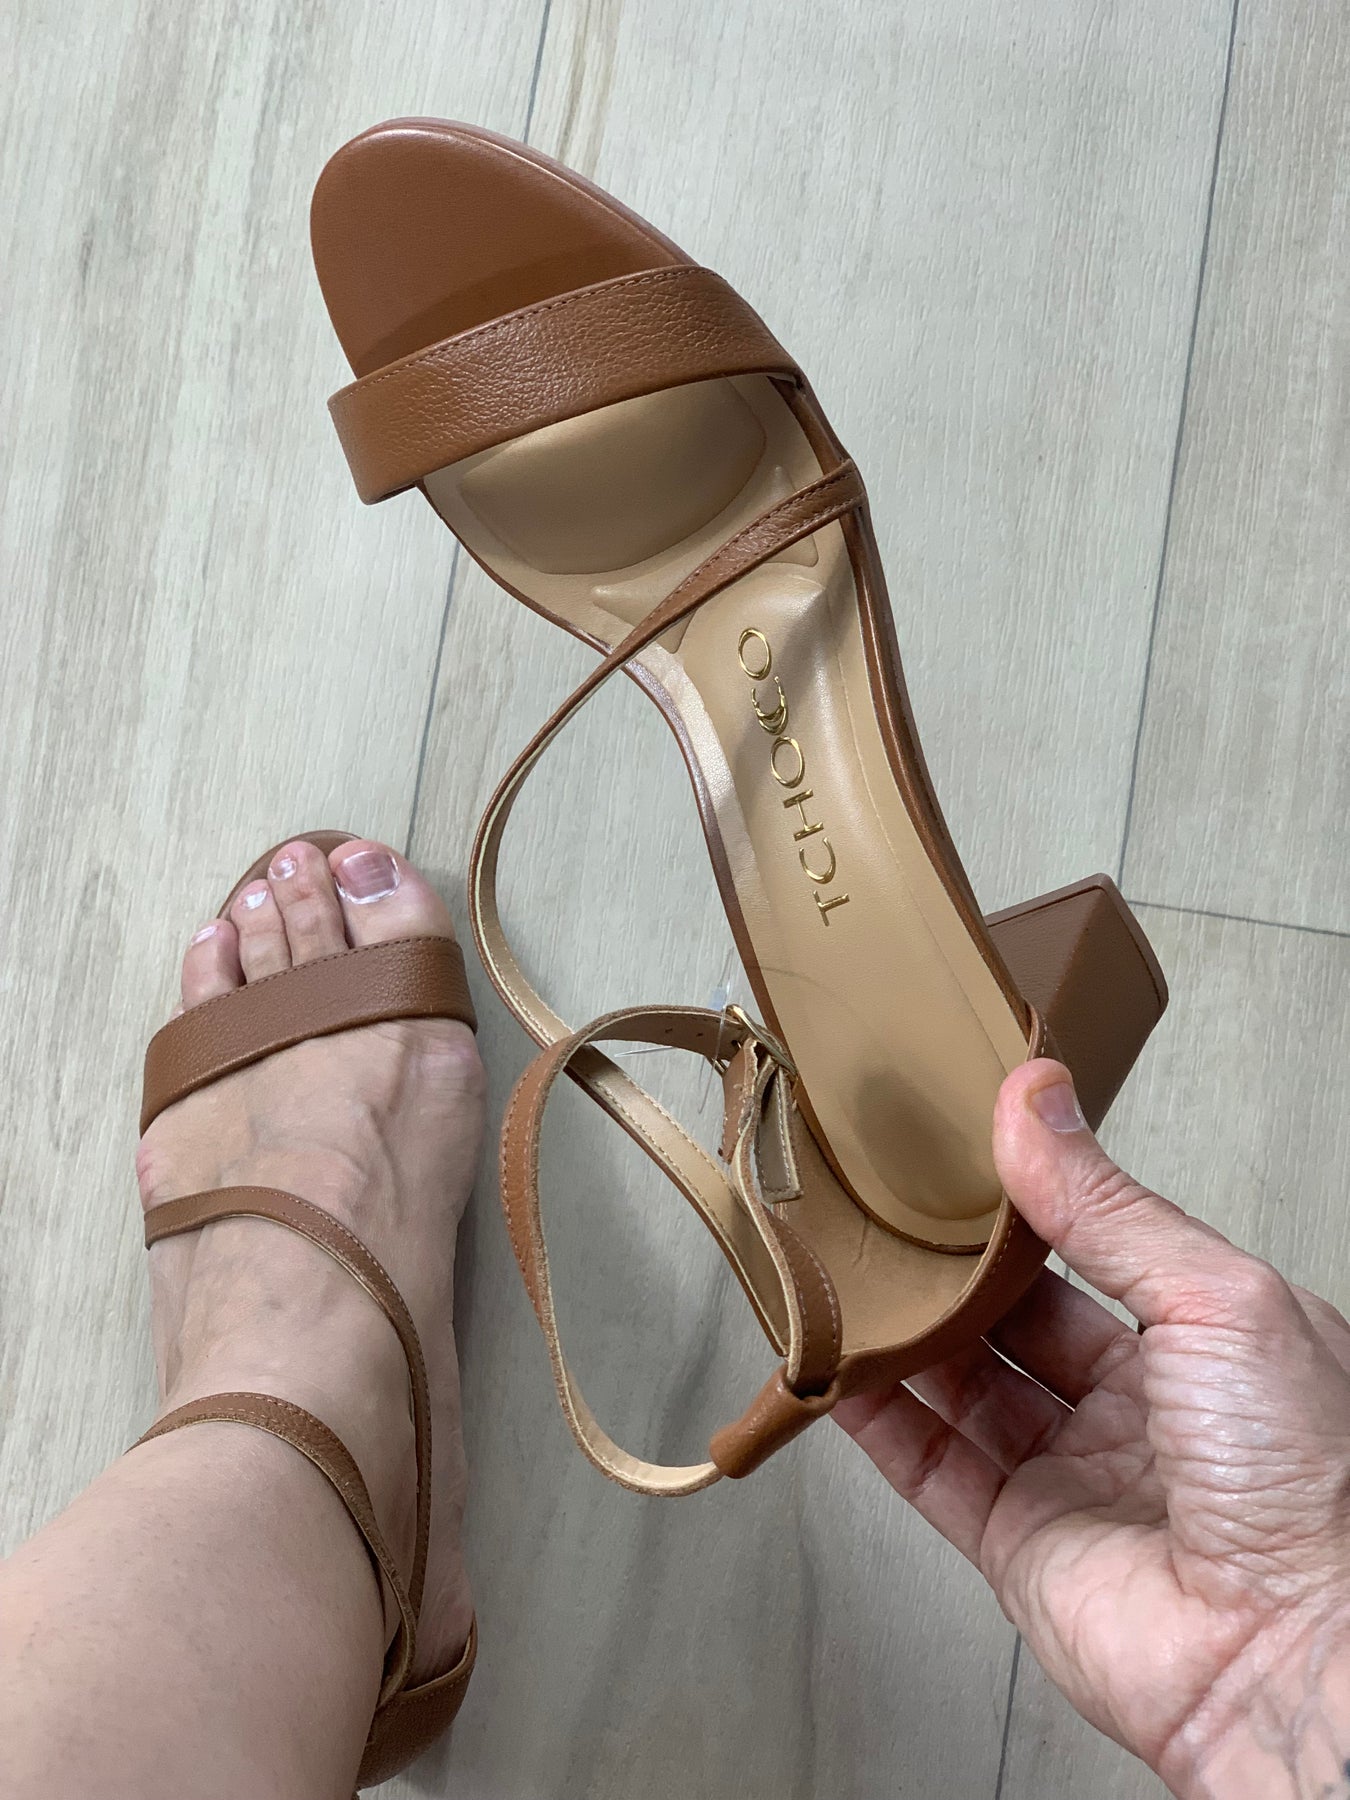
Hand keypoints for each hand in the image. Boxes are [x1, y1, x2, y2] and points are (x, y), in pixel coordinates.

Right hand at [836, 1060, 1349, 1799]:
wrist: (1295, 1654)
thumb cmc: (1310, 1484)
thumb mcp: (1214, 1295)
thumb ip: (1106, 1205)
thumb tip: (1037, 1104)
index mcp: (1209, 1340)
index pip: (1096, 1247)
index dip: (1029, 1201)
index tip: (962, 1150)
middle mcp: (1143, 1409)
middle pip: (1018, 1318)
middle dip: (956, 1267)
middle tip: (891, 1208)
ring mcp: (1077, 1478)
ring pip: (965, 1387)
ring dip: (907, 1335)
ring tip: (848, 1271)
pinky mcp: (1019, 1544)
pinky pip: (929, 1466)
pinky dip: (875, 1418)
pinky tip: (838, 1368)